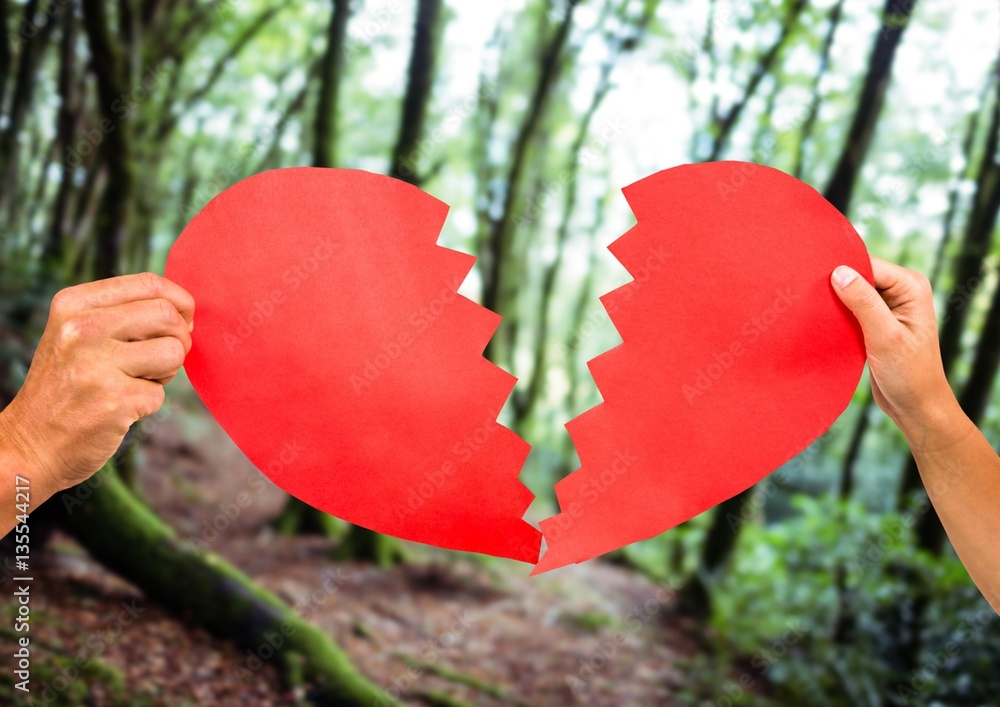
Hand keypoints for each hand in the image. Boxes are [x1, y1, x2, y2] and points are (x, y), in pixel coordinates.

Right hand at [0, 273, 193, 496]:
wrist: (31, 444)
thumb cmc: (68, 386)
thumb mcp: (78, 335)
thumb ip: (123, 314)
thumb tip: (186, 311)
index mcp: (73, 304)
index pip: (149, 283)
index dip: (179, 303)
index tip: (182, 322)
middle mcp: (82, 329)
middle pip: (167, 315)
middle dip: (179, 339)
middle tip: (161, 359)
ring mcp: (97, 365)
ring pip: (174, 352)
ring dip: (166, 372)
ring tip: (135, 381)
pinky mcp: (115, 400)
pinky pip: (161, 394)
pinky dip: (147, 402)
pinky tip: (118, 407)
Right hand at [831, 257, 961, 447]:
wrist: (915, 407)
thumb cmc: (910, 375)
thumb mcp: (885, 337)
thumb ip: (863, 303)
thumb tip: (838, 272)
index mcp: (912, 286)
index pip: (869, 265)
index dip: (842, 270)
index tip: (813, 280)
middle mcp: (902, 291)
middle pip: (859, 275)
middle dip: (836, 285)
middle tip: (808, 297)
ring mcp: (888, 306)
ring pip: (851, 292)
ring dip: (834, 302)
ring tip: (812, 310)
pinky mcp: (875, 321)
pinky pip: (850, 308)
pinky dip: (836, 314)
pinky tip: (822, 322)